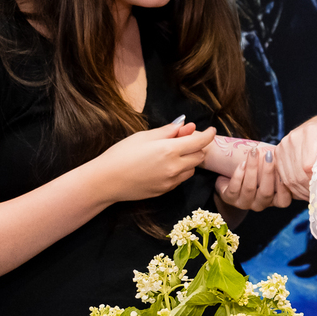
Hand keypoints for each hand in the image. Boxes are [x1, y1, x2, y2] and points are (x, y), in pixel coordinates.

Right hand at [91, 122, 214, 202]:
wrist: (105, 181)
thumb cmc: (120, 154)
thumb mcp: (144, 136)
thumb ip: (168, 131)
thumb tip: (186, 125)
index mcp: (169, 150)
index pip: (200, 142)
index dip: (208, 135)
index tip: (211, 130)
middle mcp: (174, 167)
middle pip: (200, 156)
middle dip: (197, 147)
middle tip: (186, 140)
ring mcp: (171, 181)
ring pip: (192, 169)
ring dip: (189, 160)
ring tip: (172, 154)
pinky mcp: (166, 190)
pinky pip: (181, 179)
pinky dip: (180, 171)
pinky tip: (165, 166)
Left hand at [216, 145, 288, 210]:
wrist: (230, 178)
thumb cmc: (256, 172)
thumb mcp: (268, 171)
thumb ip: (278, 166)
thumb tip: (287, 151)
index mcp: (273, 200)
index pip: (283, 201)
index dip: (285, 189)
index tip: (285, 170)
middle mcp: (260, 204)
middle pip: (266, 193)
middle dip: (268, 173)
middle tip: (269, 155)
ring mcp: (244, 203)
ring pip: (249, 188)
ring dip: (252, 168)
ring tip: (253, 152)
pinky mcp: (230, 199)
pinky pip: (234, 188)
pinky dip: (238, 174)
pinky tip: (242, 163)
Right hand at [274, 116, 316, 201]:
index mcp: (311, 132)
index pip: (308, 166)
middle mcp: (294, 137)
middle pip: (298, 174)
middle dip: (310, 189)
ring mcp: (284, 144)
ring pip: (289, 178)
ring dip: (302, 191)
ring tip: (314, 196)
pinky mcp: (278, 152)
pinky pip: (283, 176)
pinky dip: (294, 188)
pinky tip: (304, 191)